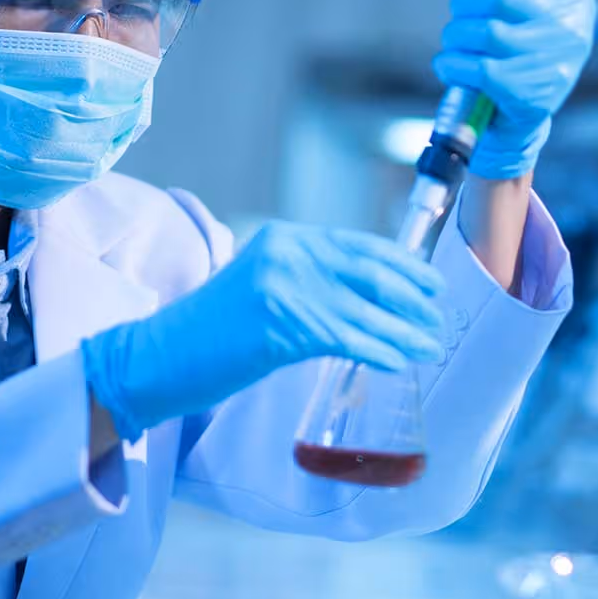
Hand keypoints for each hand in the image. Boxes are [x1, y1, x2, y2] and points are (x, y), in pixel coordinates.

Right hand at [82, 222, 445, 439]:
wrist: (160, 356)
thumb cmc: (212, 332)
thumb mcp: (262, 288)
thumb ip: (307, 282)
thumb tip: (365, 298)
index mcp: (285, 239)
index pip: (357, 245)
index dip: (400, 264)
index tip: (430, 281)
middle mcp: (286, 254)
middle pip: (367, 271)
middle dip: (410, 295)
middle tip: (437, 314)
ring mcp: (280, 287)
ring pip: (360, 308)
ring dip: (402, 329)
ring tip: (428, 343)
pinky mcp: (276, 325)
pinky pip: (342, 336)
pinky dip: (376, 348)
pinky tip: (397, 359)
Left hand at [433, 0, 596, 178]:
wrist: (525, 116)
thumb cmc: (529, 44)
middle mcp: (567, 28)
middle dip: (463, 5)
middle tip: (457, 14)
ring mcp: (548, 62)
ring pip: (482, 34)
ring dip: (454, 36)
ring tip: (452, 42)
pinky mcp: (526, 93)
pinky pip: (475, 68)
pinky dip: (451, 64)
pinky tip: (448, 64)